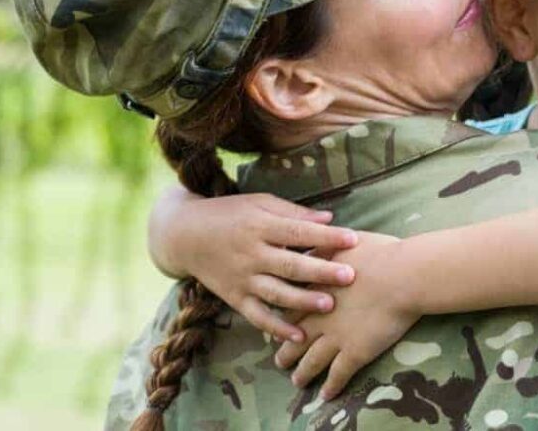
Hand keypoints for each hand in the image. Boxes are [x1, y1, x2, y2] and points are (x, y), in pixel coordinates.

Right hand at [167, 193, 359, 341]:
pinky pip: (256, 316)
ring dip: (303, 300)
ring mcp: (242, 278)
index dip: (325, 236)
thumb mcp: (259, 202)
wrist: (183, 235)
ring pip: (276, 293)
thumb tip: (330, 218)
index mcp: (260, 225)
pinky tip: (298, 335)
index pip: (298, 231)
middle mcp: (252, 253)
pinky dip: (276, 327)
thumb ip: (294, 212)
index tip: (353, 238)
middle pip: (291, 264)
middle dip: (321, 271)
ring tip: (329, 304)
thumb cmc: (229, 213)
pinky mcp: (234, 297)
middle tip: (350, 276)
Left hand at [274, 232, 419, 400]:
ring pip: (311, 361)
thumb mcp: (345, 240)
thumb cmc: (381, 253)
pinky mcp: (355, 353)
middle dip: (285, 351)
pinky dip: (331, 387)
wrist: (404, 275)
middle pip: (293, 338)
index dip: (282, 319)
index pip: (289, 308)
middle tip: (279, 360)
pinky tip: (327, 396)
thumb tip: (313, 240)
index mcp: (316, 289)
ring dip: (302, 373)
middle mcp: (319, 317)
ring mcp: (335, 337)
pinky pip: (338, 375)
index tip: (277, 326)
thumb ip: (325, 245)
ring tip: (297, 382)